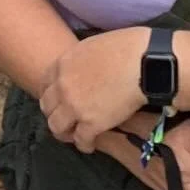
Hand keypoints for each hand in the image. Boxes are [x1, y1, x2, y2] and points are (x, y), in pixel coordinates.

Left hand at [39, 27, 147, 151]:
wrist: (144, 62)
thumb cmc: (126, 46)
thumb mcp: (93, 45)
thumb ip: (80, 60)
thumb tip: (85, 67)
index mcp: (63, 63)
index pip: (45, 83)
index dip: (52, 93)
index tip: (60, 99)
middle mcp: (63, 86)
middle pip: (47, 106)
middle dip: (55, 113)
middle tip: (66, 118)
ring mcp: (74, 106)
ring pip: (56, 127)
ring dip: (65, 132)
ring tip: (75, 134)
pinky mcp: (91, 124)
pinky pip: (80, 141)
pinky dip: (85, 144)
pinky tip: (91, 144)